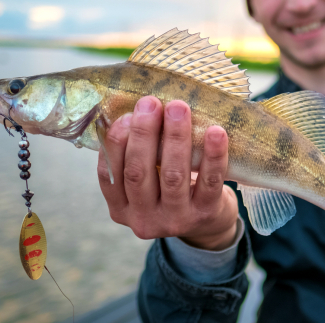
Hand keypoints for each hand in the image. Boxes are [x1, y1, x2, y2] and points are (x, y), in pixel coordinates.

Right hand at [97, 96, 238, 250]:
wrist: (208, 222)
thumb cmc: (170, 189)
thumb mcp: (146, 180)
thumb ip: (136, 154)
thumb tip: (134, 108)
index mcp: (121, 208)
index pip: (109, 175)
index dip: (115, 143)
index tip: (126, 114)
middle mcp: (143, 219)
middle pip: (138, 173)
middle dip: (143, 133)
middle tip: (151, 102)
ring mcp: (175, 220)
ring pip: (173, 176)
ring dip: (175, 138)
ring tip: (179, 108)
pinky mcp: (205, 214)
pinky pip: (209, 182)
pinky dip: (213, 156)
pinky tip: (215, 132)